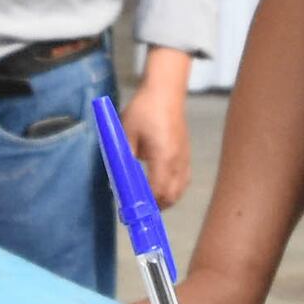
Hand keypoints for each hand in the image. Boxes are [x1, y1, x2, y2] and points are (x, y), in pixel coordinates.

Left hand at [123, 60, 193, 206]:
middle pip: (171, 196)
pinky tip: (163, 188)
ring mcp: (184, 158)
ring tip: (148, 202)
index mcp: (163, 157)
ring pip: (179, 190)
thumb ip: (123, 158)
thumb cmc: (144, 110)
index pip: (157, 192)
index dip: (144, 206)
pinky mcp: (186, 154)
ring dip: (165, 199)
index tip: (130, 212)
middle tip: (137, 210)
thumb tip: (117, 180)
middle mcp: (177, 161)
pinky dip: (174, 189)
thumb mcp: (126, 133)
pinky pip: (184, 180)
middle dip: (155, 207)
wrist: (165, 92)